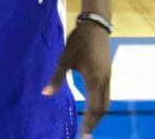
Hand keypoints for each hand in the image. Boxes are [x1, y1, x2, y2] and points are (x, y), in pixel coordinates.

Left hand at [42, 22, 111, 137]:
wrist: (95, 26)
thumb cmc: (78, 42)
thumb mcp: (64, 60)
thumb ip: (56, 78)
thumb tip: (46, 94)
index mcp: (95, 80)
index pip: (94, 109)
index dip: (90, 124)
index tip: (84, 135)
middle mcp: (105, 81)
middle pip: (103, 108)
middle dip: (96, 122)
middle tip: (86, 134)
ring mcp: (108, 77)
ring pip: (107, 102)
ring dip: (99, 114)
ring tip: (89, 124)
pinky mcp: (108, 73)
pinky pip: (106, 94)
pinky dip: (101, 105)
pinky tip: (93, 107)